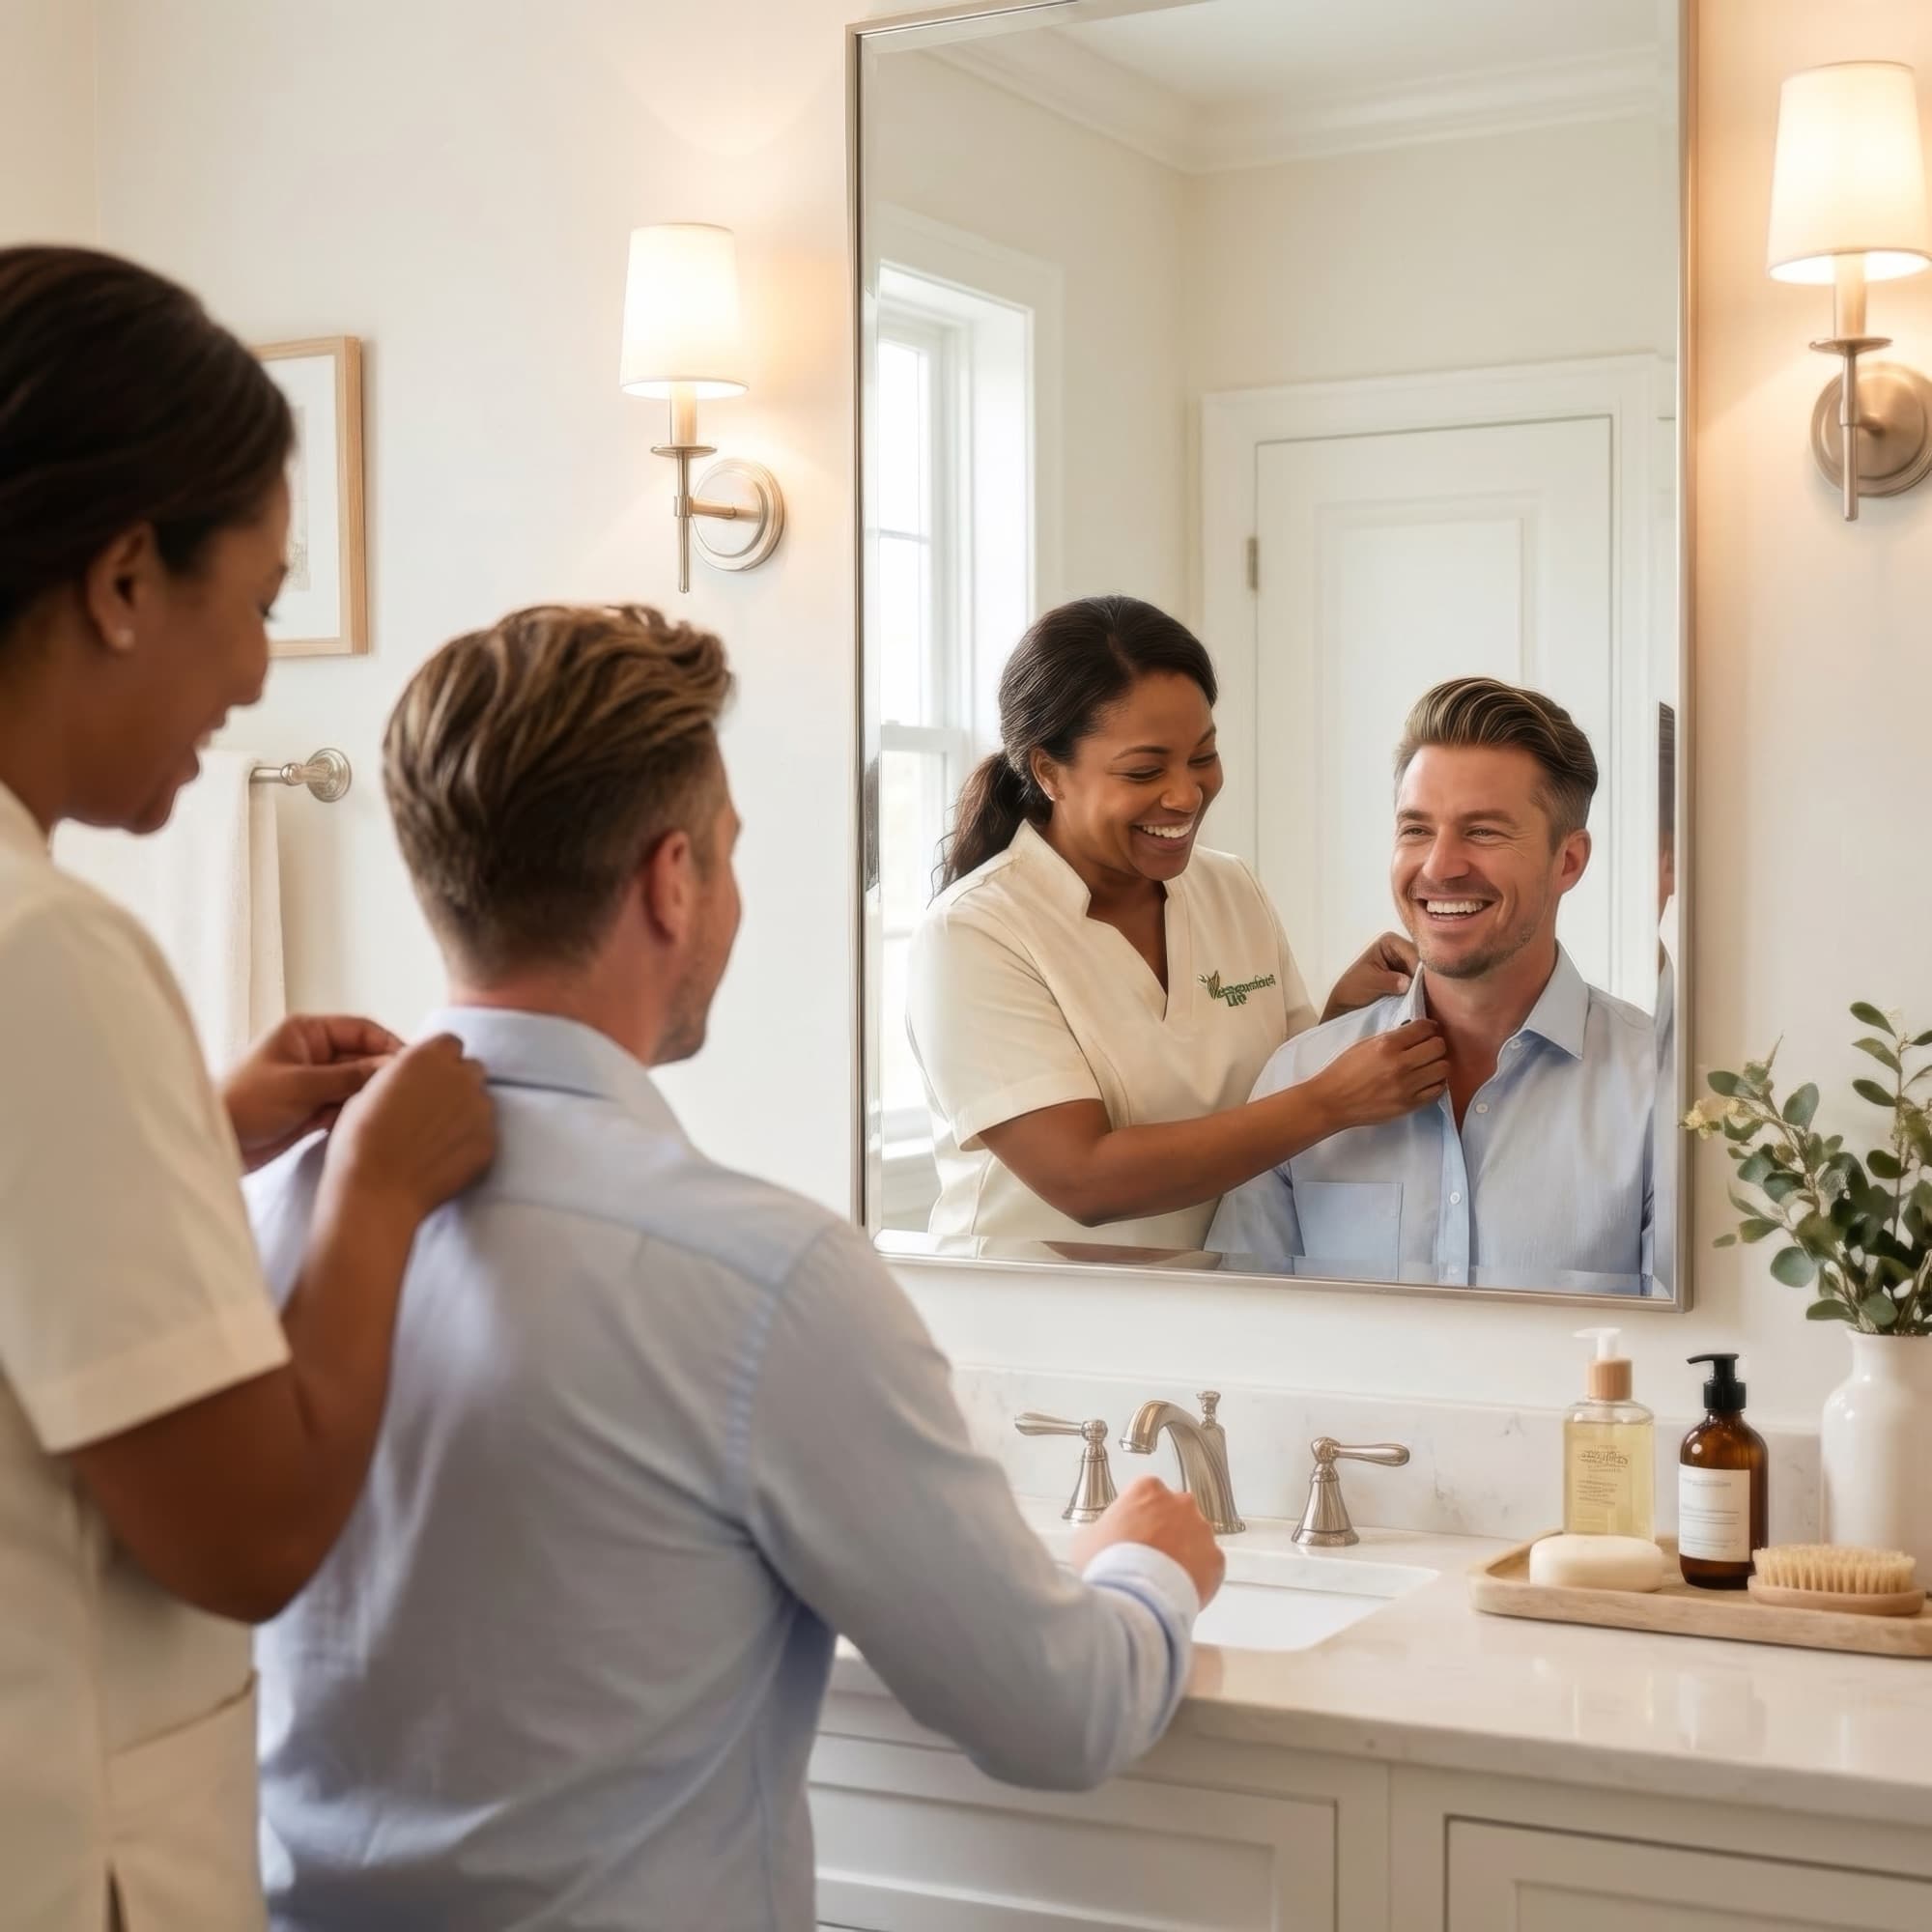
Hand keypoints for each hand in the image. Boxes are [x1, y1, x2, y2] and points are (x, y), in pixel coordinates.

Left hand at [223, 1014, 403, 1172]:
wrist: (214, 1142)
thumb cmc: (245, 1103)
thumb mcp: (301, 1085)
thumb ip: (349, 1076)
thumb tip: (394, 1067)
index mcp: (307, 1032)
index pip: (361, 1030)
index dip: (389, 1045)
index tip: (414, 1066)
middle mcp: (313, 1052)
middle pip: (362, 1057)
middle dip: (381, 1075)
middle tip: (409, 1094)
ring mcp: (312, 1081)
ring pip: (356, 1084)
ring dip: (369, 1097)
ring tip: (391, 1112)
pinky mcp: (310, 1107)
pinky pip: (344, 1106)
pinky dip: (355, 1114)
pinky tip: (367, 1125)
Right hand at [320, 1033, 495, 1226]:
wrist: (376, 1191)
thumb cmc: (360, 1142)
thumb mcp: (369, 1091)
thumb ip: (404, 1075)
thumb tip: (414, 1077)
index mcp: (428, 1057)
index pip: (450, 1043)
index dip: (439, 1060)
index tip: (427, 1077)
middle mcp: (461, 1077)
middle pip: (472, 1069)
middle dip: (458, 1082)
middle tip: (434, 1108)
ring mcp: (480, 1109)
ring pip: (482, 1101)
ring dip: (466, 1112)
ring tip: (437, 1138)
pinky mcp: (490, 1141)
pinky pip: (485, 1133)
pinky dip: (471, 1141)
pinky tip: (445, 1158)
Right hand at [1072, 1475, 1224, 1607]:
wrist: (1135, 1599)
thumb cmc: (1109, 1565)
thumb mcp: (1087, 1537)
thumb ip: (1104, 1528)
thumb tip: (1105, 1538)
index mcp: (1148, 1489)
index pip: (1146, 1494)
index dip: (1137, 1516)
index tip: (1131, 1532)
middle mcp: (1180, 1503)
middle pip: (1174, 1512)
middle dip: (1165, 1530)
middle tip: (1148, 1555)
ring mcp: (1201, 1531)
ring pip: (1195, 1537)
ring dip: (1183, 1552)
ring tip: (1162, 1577)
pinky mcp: (1216, 1560)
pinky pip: (1209, 1565)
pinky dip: (1198, 1575)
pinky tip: (1178, 1588)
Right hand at [1312, 1019, 1448, 1131]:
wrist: (1332, 1101)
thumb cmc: (1344, 1071)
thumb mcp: (1364, 1044)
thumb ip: (1391, 1038)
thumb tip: (1415, 1033)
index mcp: (1386, 1045)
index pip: (1424, 1028)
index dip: (1429, 1027)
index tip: (1428, 1030)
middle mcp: (1400, 1064)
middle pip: (1439, 1047)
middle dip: (1435, 1044)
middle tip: (1427, 1048)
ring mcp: (1407, 1086)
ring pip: (1443, 1068)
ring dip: (1437, 1064)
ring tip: (1427, 1065)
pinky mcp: (1409, 1104)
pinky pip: (1438, 1090)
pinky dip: (1435, 1083)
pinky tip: (1425, 1081)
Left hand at [1322, 932, 1417, 1021]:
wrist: (1347, 1002)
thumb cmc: (1353, 988)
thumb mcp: (1370, 983)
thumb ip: (1389, 980)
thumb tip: (1407, 983)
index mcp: (1390, 941)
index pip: (1413, 952)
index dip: (1419, 969)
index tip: (1421, 986)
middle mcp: (1402, 947)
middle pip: (1423, 961)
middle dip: (1425, 978)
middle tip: (1428, 995)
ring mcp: (1407, 962)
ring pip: (1425, 973)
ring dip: (1426, 986)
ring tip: (1426, 1000)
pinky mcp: (1409, 976)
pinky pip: (1422, 982)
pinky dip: (1422, 991)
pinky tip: (1423, 1001)